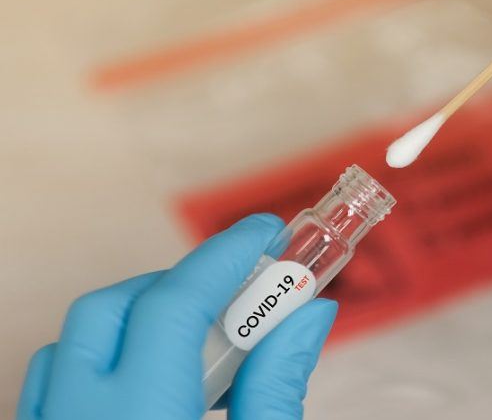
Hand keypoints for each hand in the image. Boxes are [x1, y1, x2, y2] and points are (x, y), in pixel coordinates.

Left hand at [17, 214, 337, 419]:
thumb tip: (308, 311)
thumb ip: (278, 389)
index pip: (173, 306)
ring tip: (202, 341)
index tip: (267, 232)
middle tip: (240, 293)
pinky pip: (54, 380)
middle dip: (182, 283)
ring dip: (141, 318)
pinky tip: (154, 380)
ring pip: (75, 340)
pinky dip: (106, 356)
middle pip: (111, 309)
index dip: (224, 256)